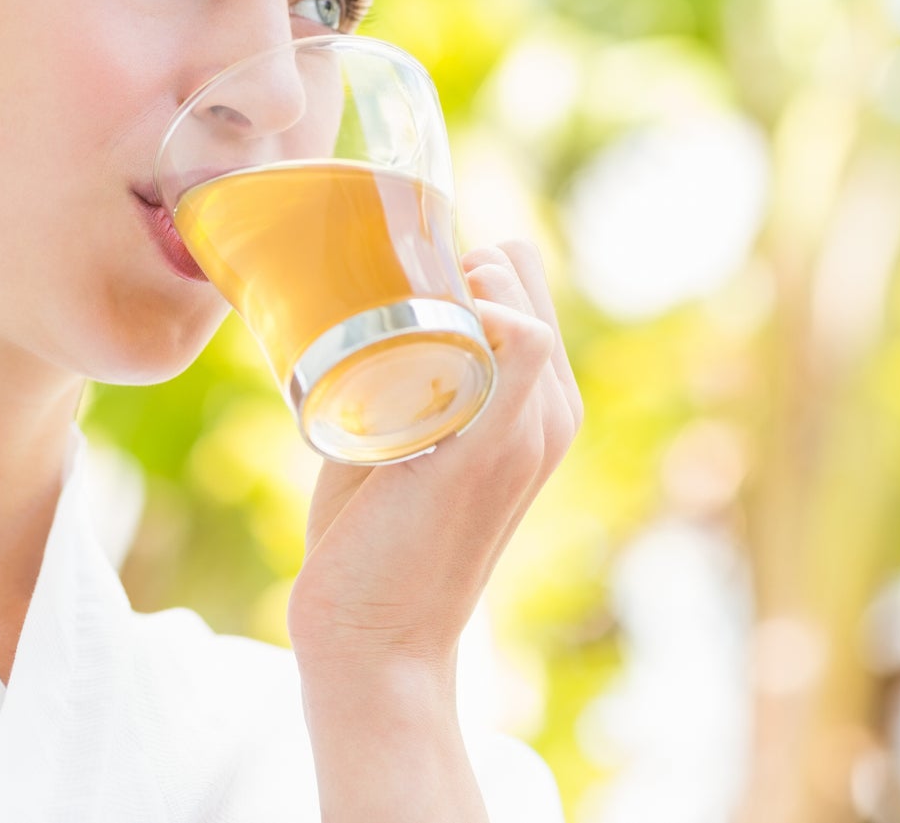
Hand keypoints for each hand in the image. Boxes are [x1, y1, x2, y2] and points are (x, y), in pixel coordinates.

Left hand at [286, 238, 584, 673]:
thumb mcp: (397, 443)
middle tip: (377, 296)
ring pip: (517, 291)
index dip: (458, 260)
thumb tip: (348, 328)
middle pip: (518, 271)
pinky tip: (428, 324)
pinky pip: (523, 338)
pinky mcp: (493, 446)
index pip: (521, 280)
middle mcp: (551, 412)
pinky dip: (485, 309)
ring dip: (449, 279)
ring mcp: (529, 429)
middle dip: (450, 260)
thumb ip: (396, 387)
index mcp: (538, 407)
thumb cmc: (374, 545)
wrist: (373, 639)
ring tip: (383, 316)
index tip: (391, 282)